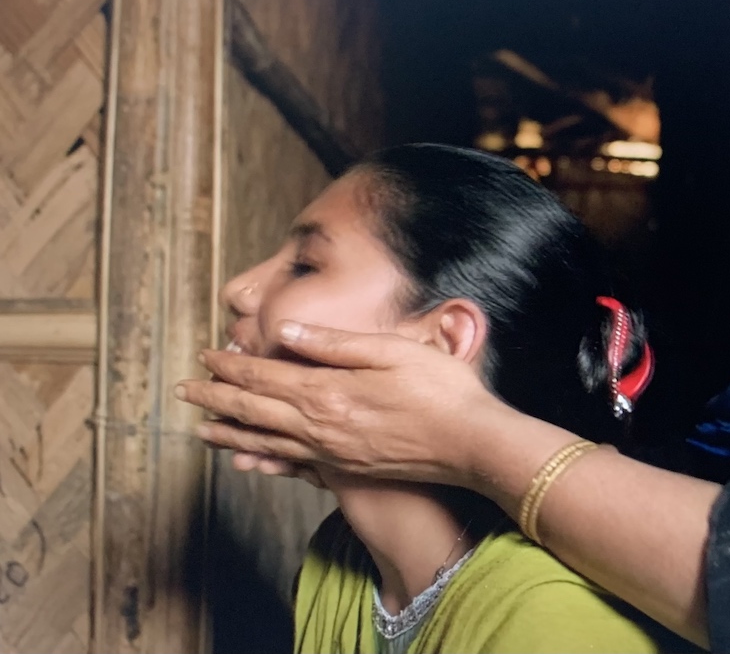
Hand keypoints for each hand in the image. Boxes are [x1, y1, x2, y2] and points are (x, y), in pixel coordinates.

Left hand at [175, 321, 506, 487]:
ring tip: (201, 430)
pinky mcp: (347, 469)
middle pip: (255, 412)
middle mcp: (322, 427)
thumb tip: (284, 333)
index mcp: (329, 393)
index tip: (205, 355)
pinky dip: (265, 462)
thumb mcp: (391, 351)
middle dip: (216, 399)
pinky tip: (250, 463)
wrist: (472, 444)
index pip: (266, 377)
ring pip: (267, 443)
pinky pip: (293, 466)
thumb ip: (334, 344)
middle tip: (183, 391)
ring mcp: (333, 453)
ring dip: (230, 434)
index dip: (232, 366)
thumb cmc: (440, 390)